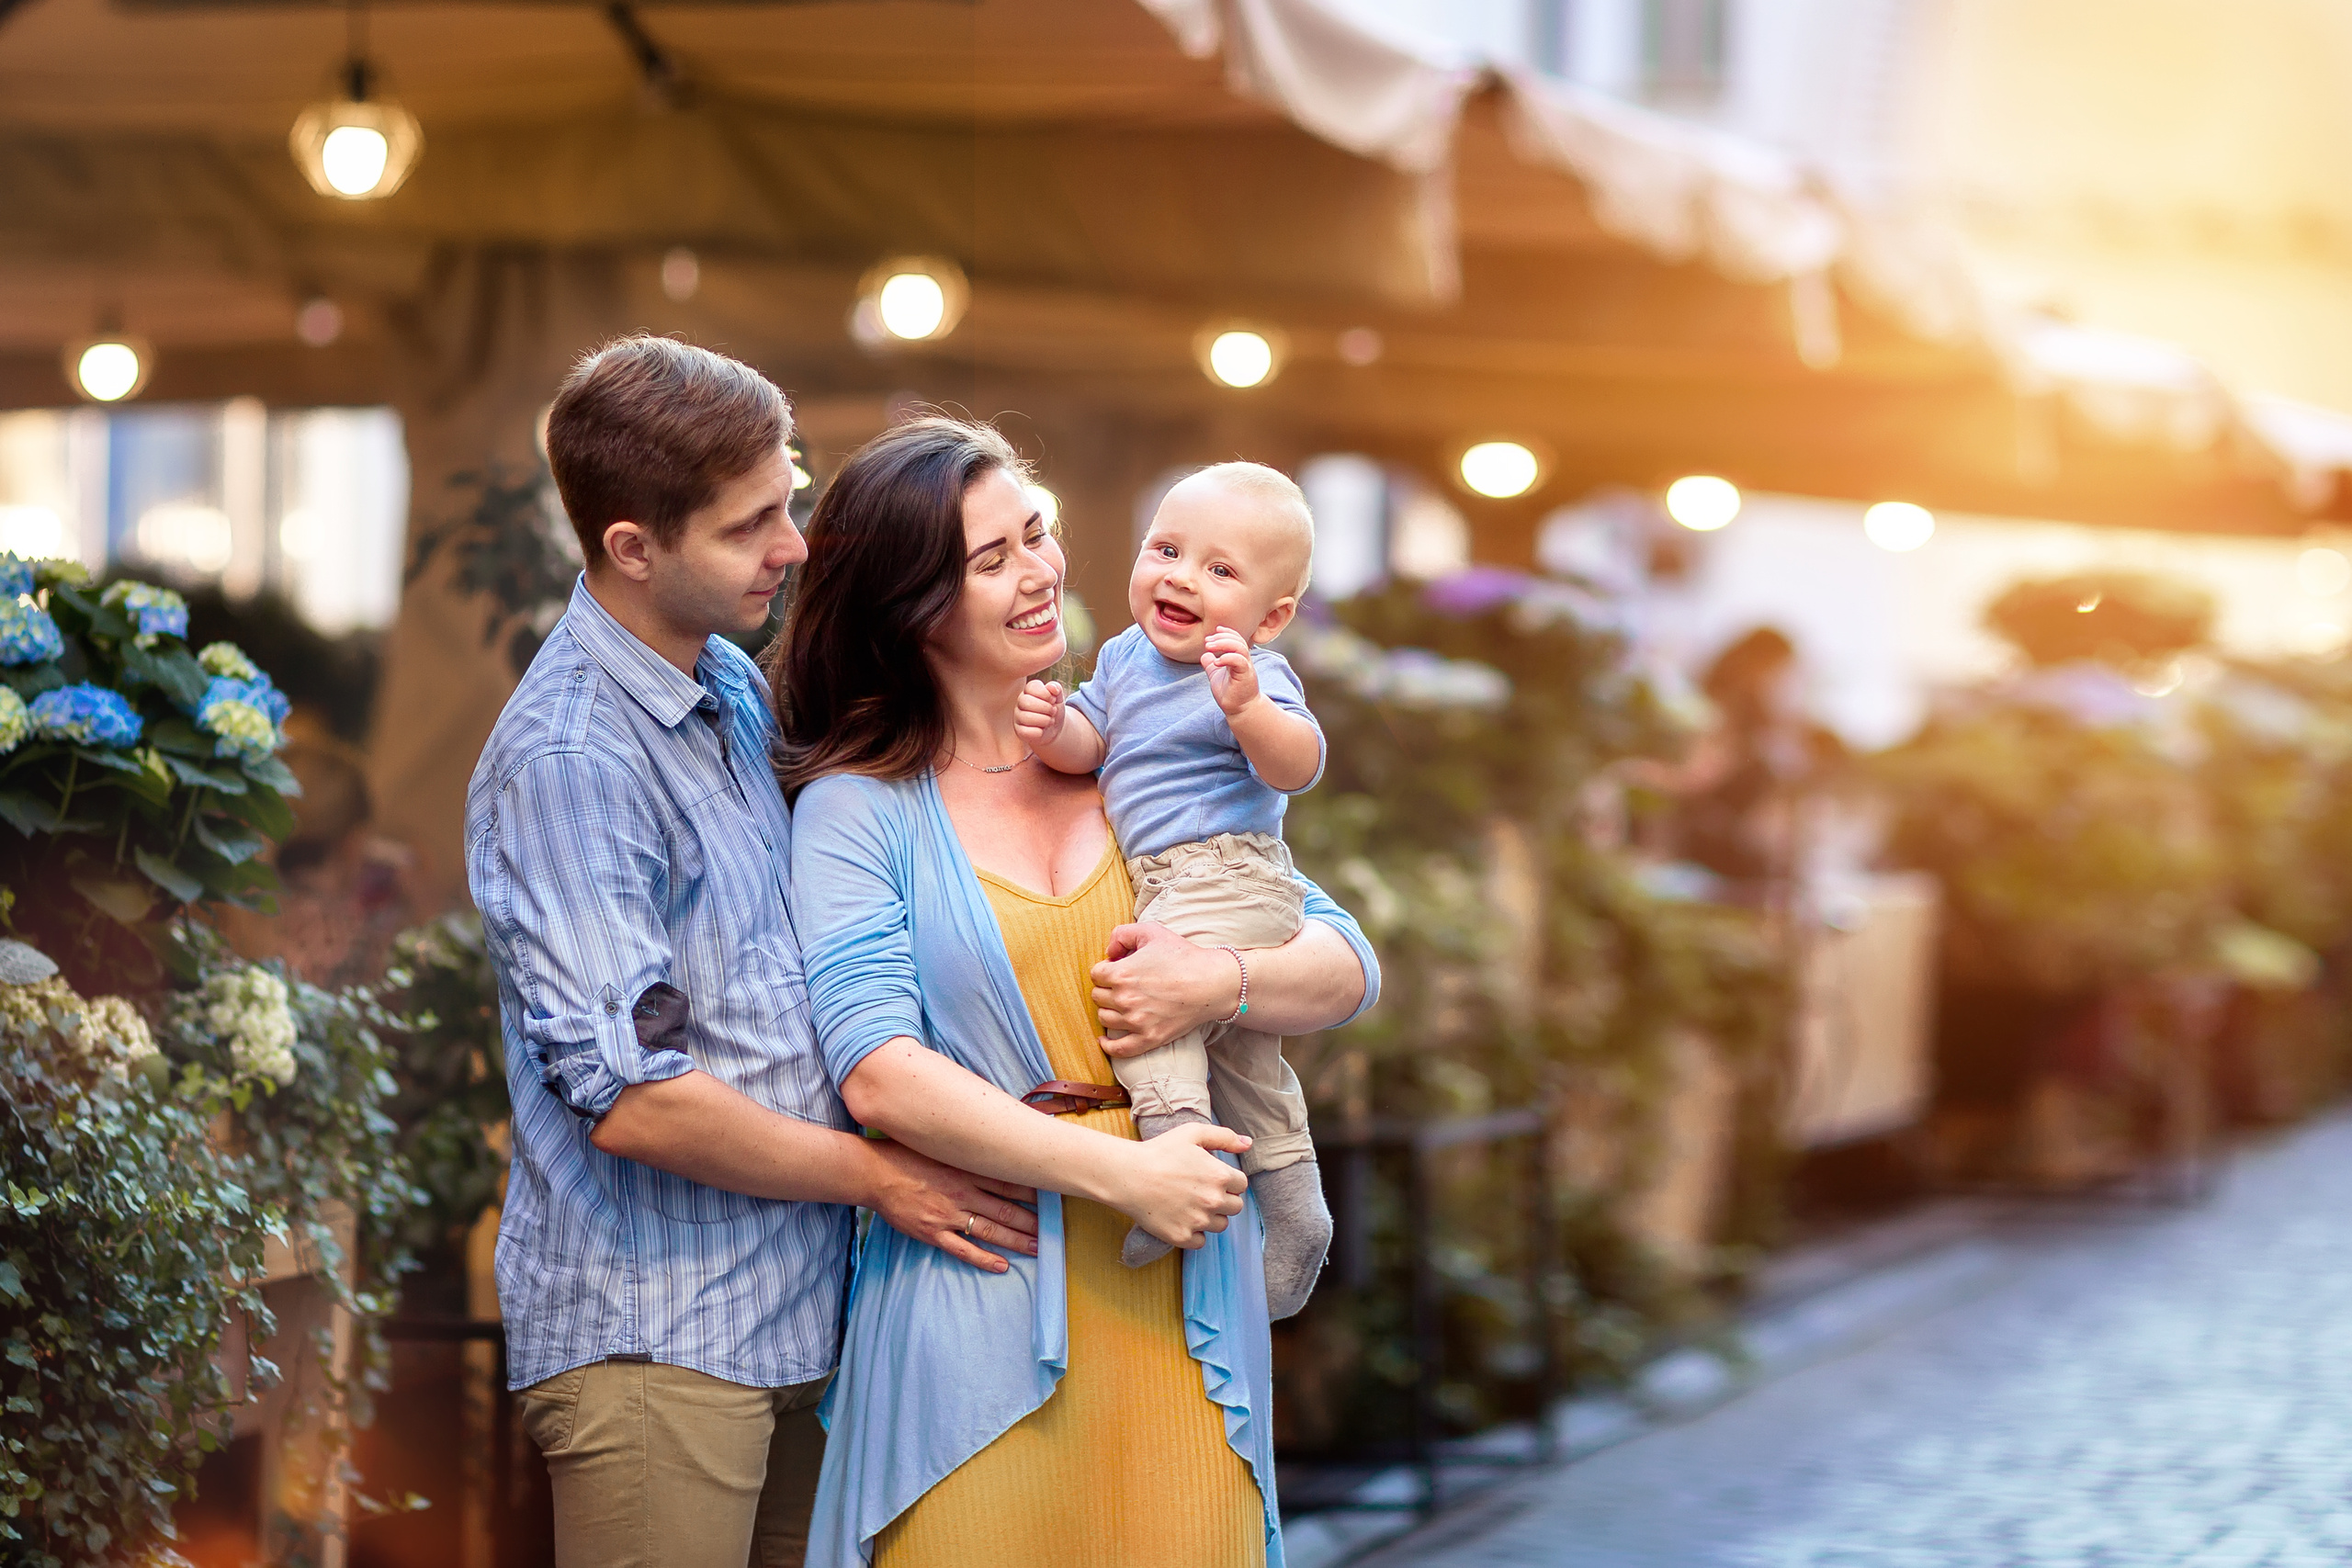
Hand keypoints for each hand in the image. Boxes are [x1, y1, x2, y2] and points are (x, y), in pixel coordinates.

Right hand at [865, 1139, 1039, 1273]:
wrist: (874, 1171)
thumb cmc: (907, 1153)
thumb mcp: (942, 1145)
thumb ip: (967, 1150)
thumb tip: (992, 1146)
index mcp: (966, 1169)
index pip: (1009, 1182)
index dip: (1033, 1192)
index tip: (1052, 1197)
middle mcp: (962, 1193)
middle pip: (1006, 1209)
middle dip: (1032, 1221)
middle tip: (1054, 1230)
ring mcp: (947, 1215)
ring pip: (990, 1230)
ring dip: (1017, 1240)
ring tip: (1039, 1248)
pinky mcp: (932, 1232)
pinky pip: (962, 1249)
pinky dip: (984, 1259)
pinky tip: (1002, 1266)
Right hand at [1015, 679, 1065, 749]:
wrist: (1055, 728)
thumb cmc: (1054, 710)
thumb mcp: (1058, 697)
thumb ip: (1056, 688)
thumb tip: (1051, 687)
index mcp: (1028, 691)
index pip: (1031, 687)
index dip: (1045, 693)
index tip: (1053, 700)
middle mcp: (1020, 703)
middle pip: (1026, 702)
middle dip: (1045, 708)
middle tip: (1053, 711)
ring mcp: (1018, 717)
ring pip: (1026, 717)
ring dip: (1044, 720)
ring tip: (1050, 721)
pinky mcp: (1019, 731)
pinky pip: (1026, 732)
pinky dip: (1039, 732)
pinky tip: (1042, 730)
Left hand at [1092, 921, 1238, 1054]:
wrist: (1212, 983)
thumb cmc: (1183, 955)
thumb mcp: (1152, 931)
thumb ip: (1122, 934)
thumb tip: (1109, 952)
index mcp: (1121, 973)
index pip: (1096, 974)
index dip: (1106, 969)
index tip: (1119, 969)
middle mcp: (1124, 999)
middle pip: (1098, 996)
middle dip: (1107, 988)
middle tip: (1124, 985)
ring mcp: (1136, 1021)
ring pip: (1104, 1019)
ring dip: (1109, 1010)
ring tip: (1122, 1004)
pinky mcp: (1149, 1038)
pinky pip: (1118, 1049)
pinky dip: (1108, 1046)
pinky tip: (1104, 1040)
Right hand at [1106, 1122, 1251, 1247]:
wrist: (1128, 1176)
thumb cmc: (1159, 1151)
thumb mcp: (1192, 1133)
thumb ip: (1224, 1136)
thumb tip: (1248, 1144)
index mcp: (1220, 1176)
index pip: (1241, 1185)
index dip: (1228, 1180)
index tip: (1211, 1178)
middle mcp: (1213, 1201)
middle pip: (1235, 1207)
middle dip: (1223, 1199)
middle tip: (1201, 1191)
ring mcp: (1198, 1221)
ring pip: (1220, 1225)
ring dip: (1211, 1217)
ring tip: (1190, 1204)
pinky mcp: (1182, 1237)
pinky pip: (1201, 1241)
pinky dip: (1194, 1233)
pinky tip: (1181, 1218)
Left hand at [1201, 627, 1260, 716]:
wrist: (1240, 709)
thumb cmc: (1230, 693)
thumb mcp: (1216, 676)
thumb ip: (1211, 665)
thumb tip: (1204, 655)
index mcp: (1238, 658)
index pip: (1237, 639)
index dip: (1227, 632)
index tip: (1215, 631)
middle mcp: (1244, 661)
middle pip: (1238, 640)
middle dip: (1221, 637)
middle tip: (1207, 642)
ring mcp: (1246, 667)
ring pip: (1240, 648)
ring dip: (1223, 644)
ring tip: (1209, 647)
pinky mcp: (1245, 676)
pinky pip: (1240, 661)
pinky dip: (1227, 658)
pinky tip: (1216, 662)